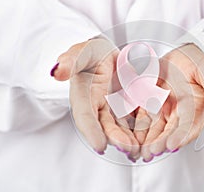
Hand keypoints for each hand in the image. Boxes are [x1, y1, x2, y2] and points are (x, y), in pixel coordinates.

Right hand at [51, 37, 139, 159]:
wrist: (105, 55)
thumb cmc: (91, 53)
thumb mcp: (82, 52)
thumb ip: (71, 61)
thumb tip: (56, 71)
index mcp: (82, 96)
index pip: (84, 115)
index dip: (91, 131)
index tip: (100, 146)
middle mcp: (95, 107)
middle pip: (104, 126)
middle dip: (116, 139)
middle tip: (128, 149)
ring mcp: (111, 109)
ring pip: (120, 128)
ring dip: (128, 140)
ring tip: (139, 150)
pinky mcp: (125, 108)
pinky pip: (132, 121)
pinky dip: (139, 131)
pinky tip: (148, 140)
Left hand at [137, 44, 203, 161]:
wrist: (178, 55)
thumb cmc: (195, 62)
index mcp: (195, 107)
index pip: (190, 125)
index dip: (181, 136)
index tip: (172, 145)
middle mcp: (179, 113)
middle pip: (170, 132)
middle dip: (161, 143)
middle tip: (151, 152)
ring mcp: (163, 110)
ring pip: (155, 129)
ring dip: (148, 142)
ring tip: (140, 153)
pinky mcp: (149, 105)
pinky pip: (142, 118)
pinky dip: (138, 130)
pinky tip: (132, 139)